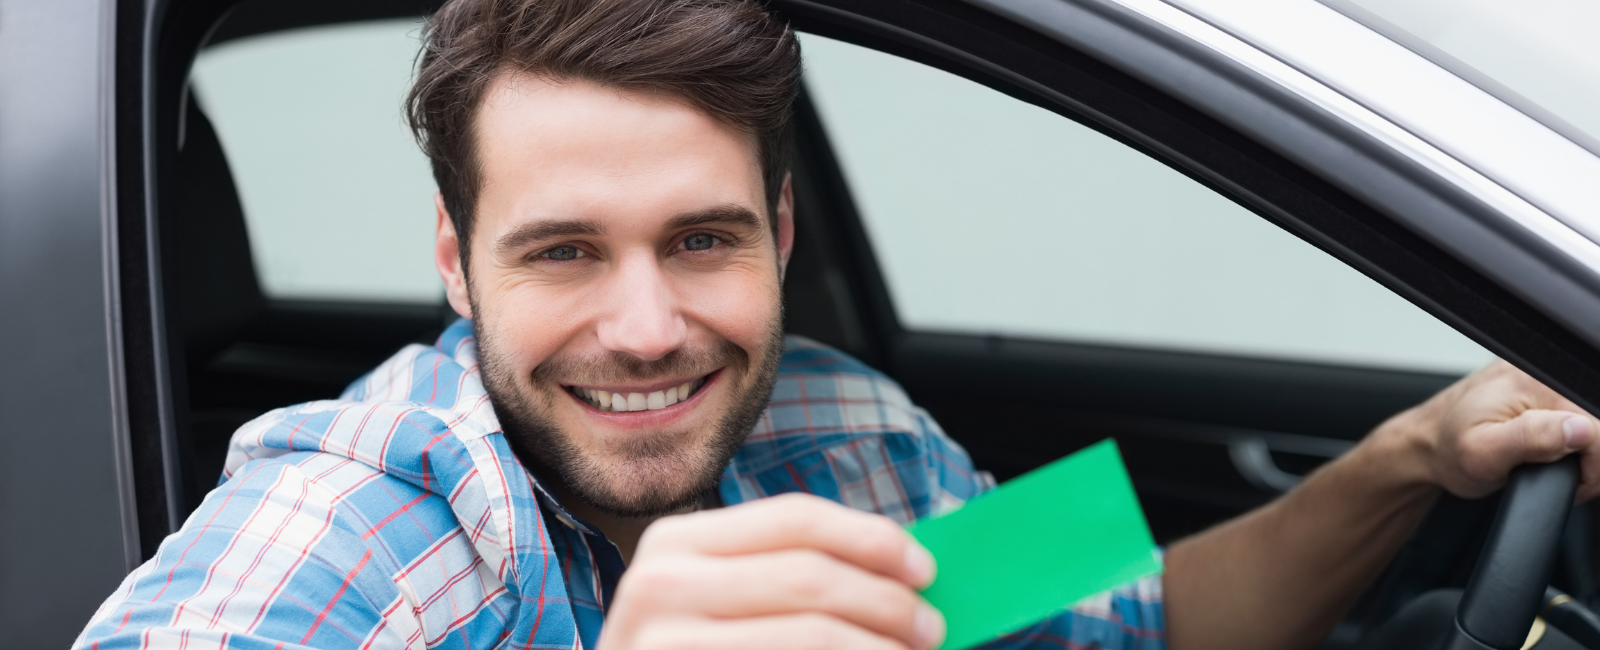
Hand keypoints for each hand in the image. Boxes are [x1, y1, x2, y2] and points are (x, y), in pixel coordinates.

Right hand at [597, 493, 945, 649]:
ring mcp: (662, 643)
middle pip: (808, 575)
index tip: (924, 568)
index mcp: (676, 542)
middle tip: (931, 628)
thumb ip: (784, 578)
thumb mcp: (716, 603)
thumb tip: (898, 569)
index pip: (793, 518)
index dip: (869, 537)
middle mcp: (659, 583)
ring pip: (810, 635)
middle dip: (886, 602)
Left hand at [1407, 360, 1599, 500]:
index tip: (1569, 480)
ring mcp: (1545, 378)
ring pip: (1593, 426)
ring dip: (1579, 452)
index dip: (1592, 465)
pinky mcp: (1546, 390)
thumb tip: (1581, 429)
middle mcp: (1543, 372)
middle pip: (1599, 425)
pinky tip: (1548, 449)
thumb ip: (1534, 439)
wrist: (1428, 444)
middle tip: (1550, 472)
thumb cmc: (1448, 449)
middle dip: (1586, 459)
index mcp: (1535, 381)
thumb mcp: (1484, 453)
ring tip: (1545, 461)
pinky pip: (1579, 419)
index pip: (1599, 429)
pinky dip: (1570, 443)